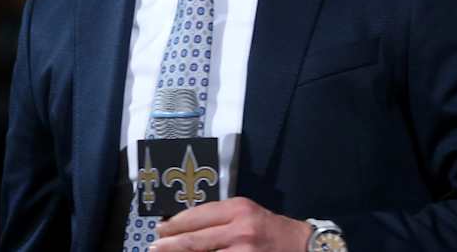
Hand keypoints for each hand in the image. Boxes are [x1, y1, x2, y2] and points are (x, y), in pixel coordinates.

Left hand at [150, 197, 310, 250]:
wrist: (303, 246)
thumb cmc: (271, 229)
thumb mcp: (246, 213)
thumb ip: (219, 218)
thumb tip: (184, 227)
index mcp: (238, 209)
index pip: (197, 216)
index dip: (174, 225)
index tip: (160, 230)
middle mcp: (240, 230)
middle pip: (194, 241)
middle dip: (169, 246)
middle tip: (153, 248)